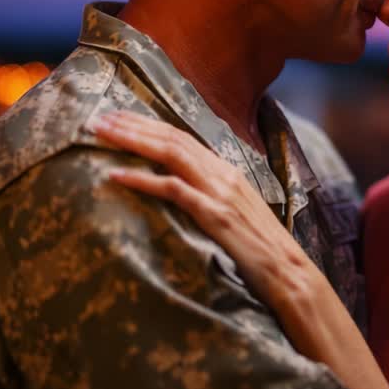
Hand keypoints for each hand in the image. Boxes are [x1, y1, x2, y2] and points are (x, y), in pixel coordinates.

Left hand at [89, 111, 319, 306]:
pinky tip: (115, 175)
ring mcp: (220, 192)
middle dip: (133, 125)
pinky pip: (174, 190)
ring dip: (133, 141)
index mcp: (227, 171)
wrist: (289, 271)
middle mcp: (223, 174)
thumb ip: (211, 198)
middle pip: (172, 138)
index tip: (118, 117)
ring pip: (171, 154)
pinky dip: (142, 180)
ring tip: (101, 134)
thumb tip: (181, 193)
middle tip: (99, 117)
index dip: (148, 124)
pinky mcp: (216, 215)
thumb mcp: (235, 214)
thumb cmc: (260, 250)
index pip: (182, 137)